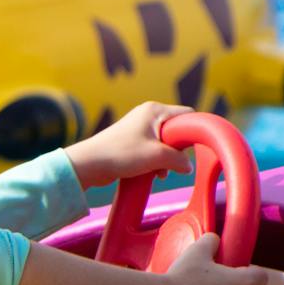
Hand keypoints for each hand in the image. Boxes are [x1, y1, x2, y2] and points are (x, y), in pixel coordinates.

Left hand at [69, 101, 190, 187]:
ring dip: (166, 159)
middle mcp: (147, 115)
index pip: (187, 114)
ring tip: (159, 172)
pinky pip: (153, 149)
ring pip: (165, 143)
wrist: (89, 164)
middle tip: (171, 162)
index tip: (192, 149)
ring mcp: (139, 128)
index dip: (193, 130)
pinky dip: (155, 161)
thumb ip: (179, 160)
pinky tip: (152, 174)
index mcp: (155, 110)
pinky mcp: (132, 141)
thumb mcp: (157, 157)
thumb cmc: (122, 154)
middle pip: (176, 130)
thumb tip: (188, 166)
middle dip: (177, 150)